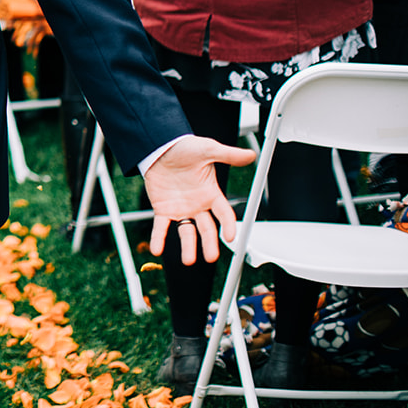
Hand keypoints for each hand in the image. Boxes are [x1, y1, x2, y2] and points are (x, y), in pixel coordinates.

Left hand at [143, 135, 256, 264]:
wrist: (159, 147)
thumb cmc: (185, 148)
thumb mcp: (208, 150)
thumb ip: (228, 155)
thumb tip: (250, 155)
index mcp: (211, 194)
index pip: (224, 214)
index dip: (228, 225)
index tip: (231, 237)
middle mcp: (198, 205)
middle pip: (207, 229)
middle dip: (209, 244)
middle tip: (211, 257)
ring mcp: (181, 209)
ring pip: (186, 232)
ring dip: (188, 247)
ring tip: (188, 260)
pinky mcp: (163, 209)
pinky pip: (161, 226)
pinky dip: (159, 238)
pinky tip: (157, 249)